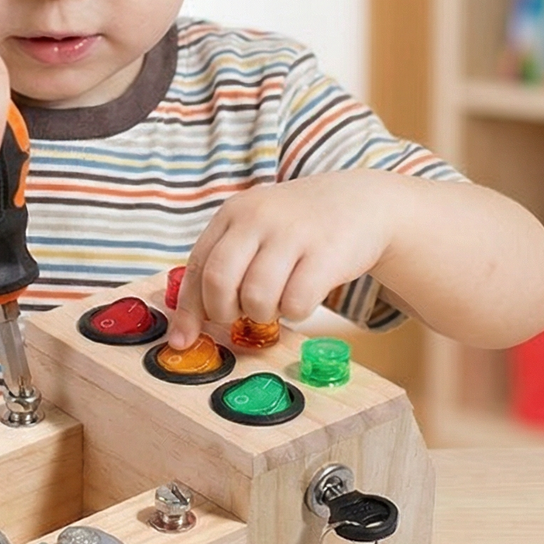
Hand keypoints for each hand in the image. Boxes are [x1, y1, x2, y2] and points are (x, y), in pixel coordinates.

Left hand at [167, 172, 398, 348]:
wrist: (361, 203)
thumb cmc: (298, 229)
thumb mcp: (255, 231)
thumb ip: (223, 267)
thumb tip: (187, 328)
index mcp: (234, 213)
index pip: (198, 267)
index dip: (188, 310)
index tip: (183, 341)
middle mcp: (258, 218)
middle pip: (219, 282)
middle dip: (224, 312)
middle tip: (241, 314)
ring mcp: (293, 234)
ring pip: (256, 298)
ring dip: (263, 314)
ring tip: (277, 300)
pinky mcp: (326, 254)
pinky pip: (296, 304)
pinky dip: (295, 313)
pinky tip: (303, 296)